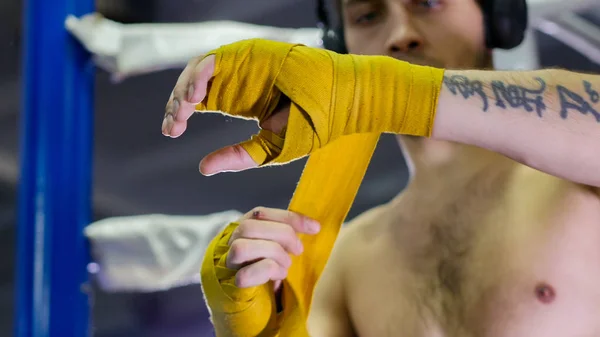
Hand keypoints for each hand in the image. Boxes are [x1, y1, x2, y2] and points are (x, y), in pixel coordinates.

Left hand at [162, 39, 441, 175]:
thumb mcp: (271, 149)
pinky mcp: (252, 55)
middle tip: (172, 124)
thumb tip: (203, 168)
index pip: (201, 102)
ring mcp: (244, 67)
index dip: (180, 115)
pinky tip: (195, 95)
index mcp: (241, 100)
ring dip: (185, 87)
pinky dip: (201, 73)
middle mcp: (238, 82)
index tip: (172, 132)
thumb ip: (239, 156)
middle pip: (195, 86)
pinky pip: (217, 59)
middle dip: (177, 104)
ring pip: (200, 70)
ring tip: (182, 110)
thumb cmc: (316, 125)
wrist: (345, 101)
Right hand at [226, 207, 319, 290]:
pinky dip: (269, 271)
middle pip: (249, 226)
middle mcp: (228, 242)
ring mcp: (226, 264)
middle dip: (282, 234)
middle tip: (299, 250)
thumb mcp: (274, 247)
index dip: (289, 217)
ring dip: (272, 254)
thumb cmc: (264, 270)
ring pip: (242, 248)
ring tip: (286, 264)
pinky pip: (245, 275)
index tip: (315, 228)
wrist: (245, 302)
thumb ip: (283, 235)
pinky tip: (279, 275)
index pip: (260, 213)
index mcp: (240, 228)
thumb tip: (312, 225)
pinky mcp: (230, 285)